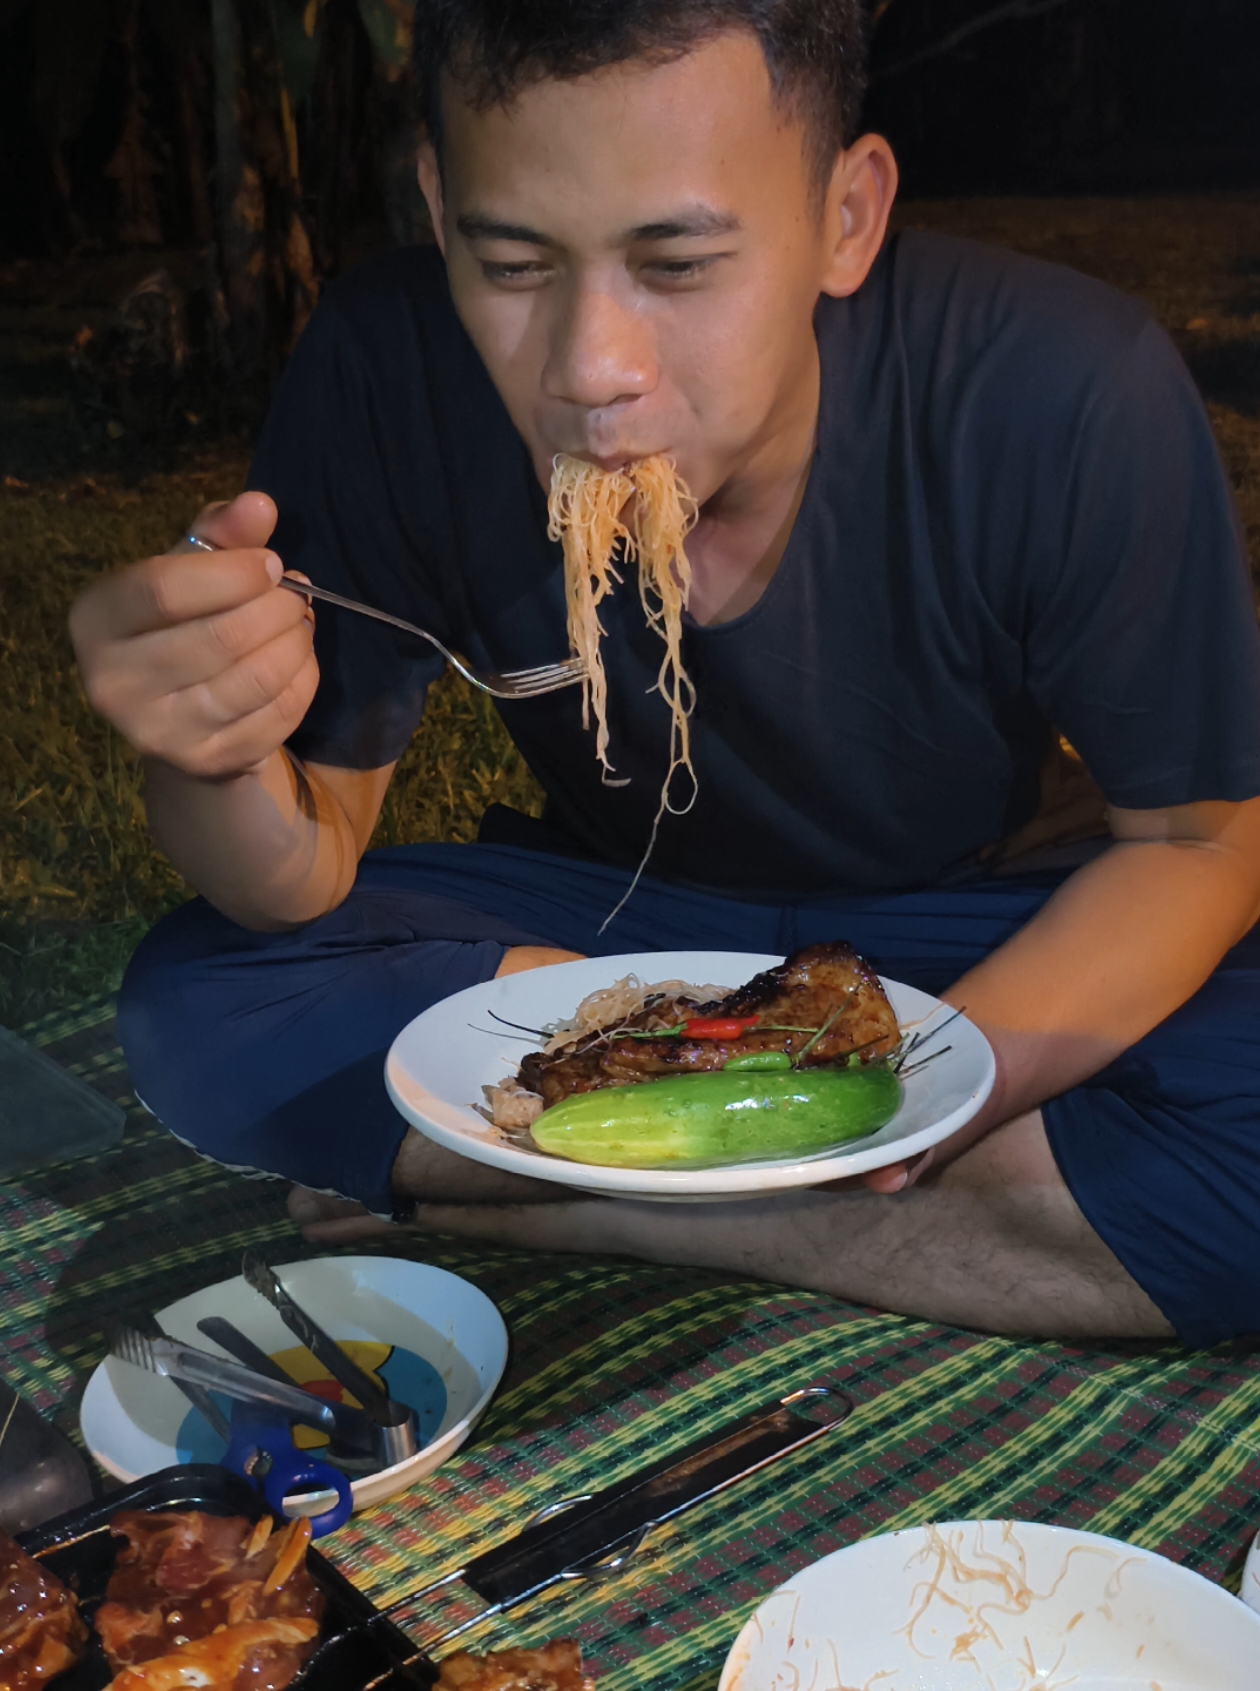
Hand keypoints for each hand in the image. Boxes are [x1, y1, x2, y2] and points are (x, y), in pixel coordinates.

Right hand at [68, 492, 318, 779]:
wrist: (179, 718)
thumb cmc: (181, 624)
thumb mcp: (188, 571)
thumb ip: (220, 534)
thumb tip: (259, 505)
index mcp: (96, 621)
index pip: (163, 589)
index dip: (232, 572)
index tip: (271, 563)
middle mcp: (113, 684)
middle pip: (219, 637)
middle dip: (276, 608)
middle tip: (297, 595)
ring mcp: (158, 734)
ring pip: (254, 679)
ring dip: (296, 643)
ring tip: (301, 623)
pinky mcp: (205, 763)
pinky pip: (277, 715)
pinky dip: (302, 680)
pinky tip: (299, 661)